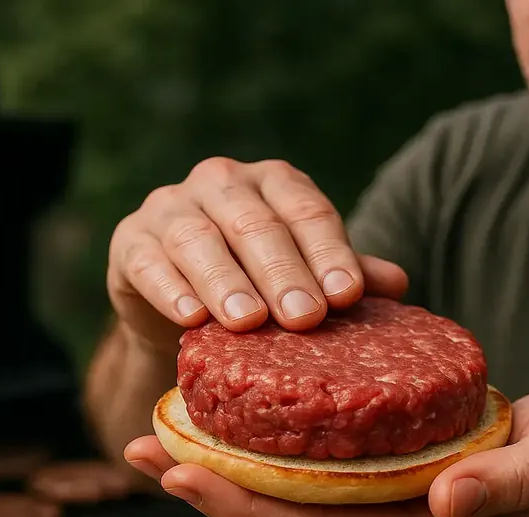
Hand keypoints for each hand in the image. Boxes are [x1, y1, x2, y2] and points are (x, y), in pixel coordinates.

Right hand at [106, 157, 408, 351]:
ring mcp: (170, 207)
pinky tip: (190, 319)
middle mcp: (222, 183)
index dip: (329, 252)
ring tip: (248, 322)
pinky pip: (149, 262)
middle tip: (305, 317)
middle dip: (282, 272)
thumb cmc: (260, 284)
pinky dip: (170, 289)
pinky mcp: (131, 242)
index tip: (348, 296)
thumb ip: (347, 276)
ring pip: (199, 239)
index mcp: (274, 184)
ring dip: (225, 282)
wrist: (182, 306)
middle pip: (255, 223)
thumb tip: (397, 283)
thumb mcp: (306, 277)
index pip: (307, 210)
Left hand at [124, 387, 528, 516]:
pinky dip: (269, 452)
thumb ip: (510, 483)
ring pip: (292, 500)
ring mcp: (393, 510)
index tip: (178, 471)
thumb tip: (445, 500)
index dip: (243, 506)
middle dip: (210, 487)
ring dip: (227, 470)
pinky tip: (240, 418)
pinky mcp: (395, 482)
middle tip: (139, 445)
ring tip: (165, 431)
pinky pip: (317, 475)